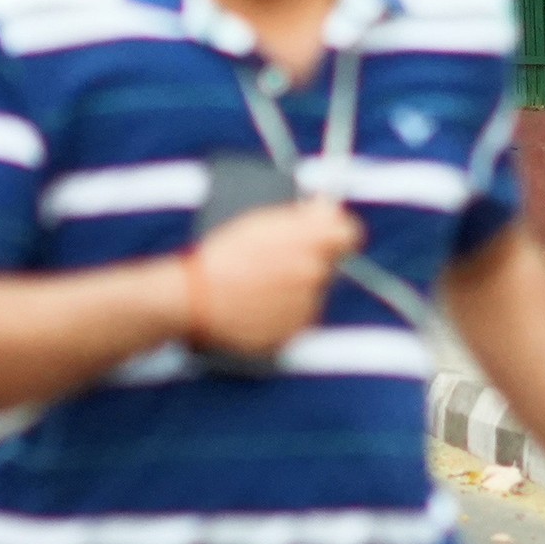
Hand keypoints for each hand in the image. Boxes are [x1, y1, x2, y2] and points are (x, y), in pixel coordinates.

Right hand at [184, 198, 361, 354]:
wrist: (195, 299)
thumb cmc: (223, 256)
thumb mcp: (260, 223)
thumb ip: (302, 217)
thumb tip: (327, 210)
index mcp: (311, 242)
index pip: (349, 234)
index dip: (336, 232)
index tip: (325, 235)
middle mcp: (315, 274)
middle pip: (325, 266)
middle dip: (306, 262)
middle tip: (271, 264)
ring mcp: (306, 307)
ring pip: (309, 295)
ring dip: (291, 290)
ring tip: (255, 287)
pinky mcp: (294, 333)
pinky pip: (294, 320)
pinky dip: (280, 314)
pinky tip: (253, 306)